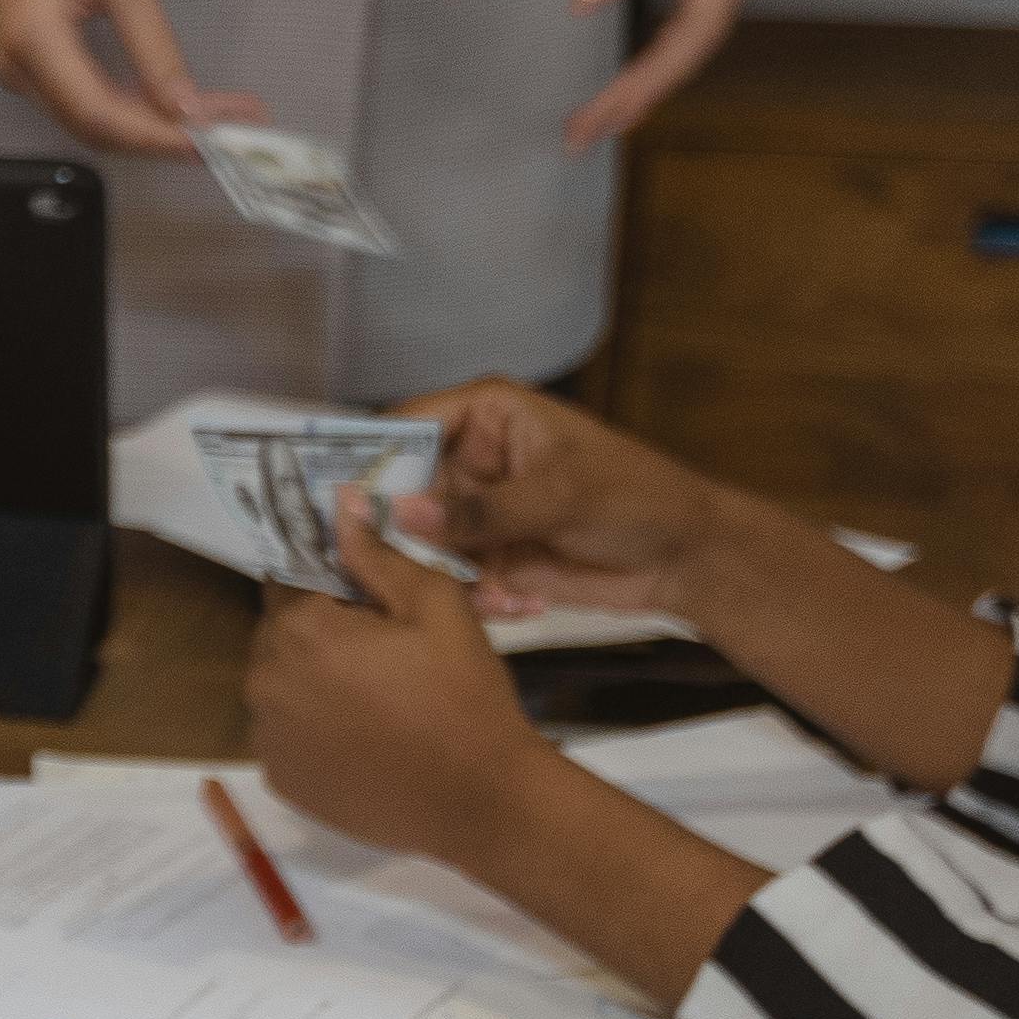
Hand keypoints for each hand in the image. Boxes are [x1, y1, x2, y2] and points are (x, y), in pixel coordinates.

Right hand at [0, 0, 244, 160]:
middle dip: (162, 135)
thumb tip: (184, 107)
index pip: (100, 115)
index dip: (156, 137)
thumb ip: (152, 45)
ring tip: (211, 116)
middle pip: (96, 129)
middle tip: (230, 126)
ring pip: (91, 123)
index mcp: (35, 44)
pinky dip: (129, 110)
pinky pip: (83, 105)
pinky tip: (168, 102)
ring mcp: (19, 75)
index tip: (212, 141)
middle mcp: (18, 73)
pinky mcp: (30, 70)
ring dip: (150, 126)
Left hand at [244, 489, 552, 870]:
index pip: (289, 577)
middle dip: (320, 631)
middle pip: (280, 634)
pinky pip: (286, 734)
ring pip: (280, 684)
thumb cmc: (462, 692)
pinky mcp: (280, 779)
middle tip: (384, 651)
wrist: (477, 797)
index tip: (368, 598)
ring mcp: (268, 737)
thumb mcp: (434, 604)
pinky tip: (363, 736)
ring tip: (378, 697)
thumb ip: (376, 553)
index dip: (329, 581)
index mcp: (299, 630)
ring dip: (313, 680)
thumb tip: (339, 502)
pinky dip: (313, 727)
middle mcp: (264, 682)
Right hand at [392, 379, 736, 621]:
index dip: (368, 457)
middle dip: (397, 531)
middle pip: (399, 490)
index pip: (407, 424)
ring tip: (488, 587)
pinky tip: (517, 602)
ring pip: (418, 544)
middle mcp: (471, 460)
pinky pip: (448, 581)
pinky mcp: (485, 558)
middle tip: (387, 563)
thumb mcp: (559, 496)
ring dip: (441, 574)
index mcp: (487, 415)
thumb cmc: (634, 498)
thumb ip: (479, 510)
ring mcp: (476, 512)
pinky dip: (472, 598)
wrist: (683, 557)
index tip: (335, 497)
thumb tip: (400, 514)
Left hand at [561, 0, 777, 149]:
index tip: (599, 117)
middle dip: (640, 97)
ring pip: (694, 42)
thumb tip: (586, 6)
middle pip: (692, 51)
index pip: (689, 37)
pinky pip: (691, 24)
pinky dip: (659, 57)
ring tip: (598, 122)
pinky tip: (627, 82)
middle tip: (581, 136)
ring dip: (649, 84)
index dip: (645, 84)